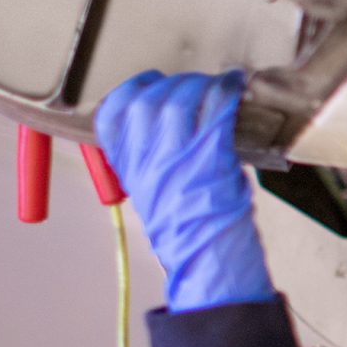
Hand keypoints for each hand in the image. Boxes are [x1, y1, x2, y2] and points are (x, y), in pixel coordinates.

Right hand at [93, 70, 272, 311]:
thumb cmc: (189, 232)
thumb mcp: (154, 191)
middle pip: (146, 101)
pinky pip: (215, 111)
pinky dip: (225, 93)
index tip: (148, 84)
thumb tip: (167, 121)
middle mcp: (147, 162)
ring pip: (178, 102)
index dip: (130, 92)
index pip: (112, 115)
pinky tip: (234, 87)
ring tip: (214, 85)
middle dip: (170, 84)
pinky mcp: (209, 158)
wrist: (207, 263)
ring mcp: (177, 158)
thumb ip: (151, 156)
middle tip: (191, 84)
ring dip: (198, 85)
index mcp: (130, 169)